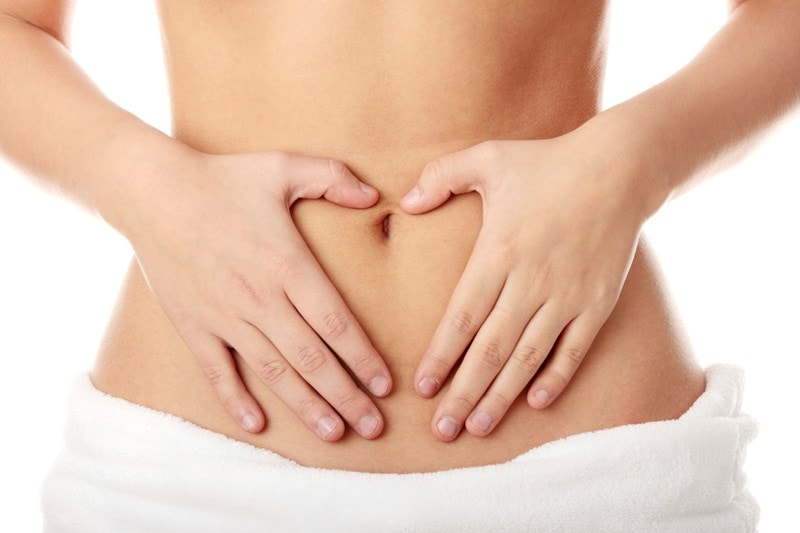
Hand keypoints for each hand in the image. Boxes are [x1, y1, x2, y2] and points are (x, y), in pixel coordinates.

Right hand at [125, 149, 391, 440]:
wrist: (151, 191)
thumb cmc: (222, 178)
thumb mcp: (283, 167)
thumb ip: (333, 178)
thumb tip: (374, 194)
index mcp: (287, 265)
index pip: (336, 323)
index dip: (363, 358)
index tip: (384, 385)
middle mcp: (260, 299)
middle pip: (312, 359)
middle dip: (346, 396)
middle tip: (373, 426)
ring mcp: (225, 317)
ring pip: (273, 372)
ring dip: (306, 406)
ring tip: (334, 433)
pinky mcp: (194, 326)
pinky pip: (217, 371)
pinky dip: (235, 400)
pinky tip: (257, 425)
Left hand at [400, 132, 647, 440]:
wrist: (619, 167)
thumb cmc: (547, 161)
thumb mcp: (487, 157)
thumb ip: (441, 176)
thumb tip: (406, 203)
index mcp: (497, 252)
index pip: (462, 317)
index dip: (441, 356)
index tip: (423, 388)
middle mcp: (530, 282)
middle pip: (490, 350)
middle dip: (464, 393)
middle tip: (442, 430)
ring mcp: (566, 296)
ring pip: (528, 358)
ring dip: (502, 396)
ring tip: (480, 427)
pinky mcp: (597, 302)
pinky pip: (573, 349)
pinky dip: (556, 377)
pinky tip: (537, 403)